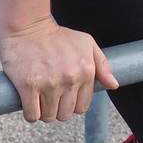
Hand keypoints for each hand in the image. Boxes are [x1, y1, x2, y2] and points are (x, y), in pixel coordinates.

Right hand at [0, 17, 118, 122]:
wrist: (28, 26)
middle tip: (49, 96)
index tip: (62, 95)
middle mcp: (70, 79)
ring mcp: (49, 84)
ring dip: (43, 111)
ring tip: (39, 97)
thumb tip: (114, 85)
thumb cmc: (57, 36)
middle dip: (57, 109)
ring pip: (48, 117)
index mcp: (86, 71)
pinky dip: (31, 113)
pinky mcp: (28, 86)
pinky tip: (29, 102)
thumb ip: (103, 65)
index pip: (81, 107)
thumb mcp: (86, 43)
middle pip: (65, 115)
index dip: (71, 104)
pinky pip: (32, 115)